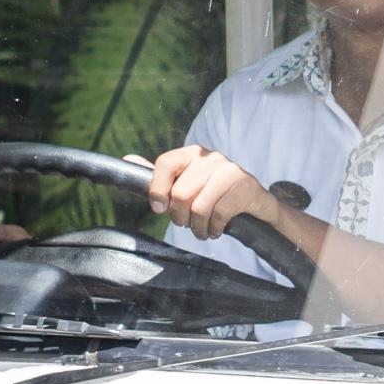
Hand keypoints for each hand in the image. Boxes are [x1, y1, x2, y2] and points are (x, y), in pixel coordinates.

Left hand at [144, 144, 281, 241]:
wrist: (256, 201)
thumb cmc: (214, 193)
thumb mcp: (187, 181)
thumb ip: (160, 175)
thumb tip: (127, 159)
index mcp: (192, 153)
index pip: (165, 164)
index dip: (157, 189)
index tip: (160, 209)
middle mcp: (210, 157)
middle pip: (181, 193)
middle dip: (180, 217)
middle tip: (186, 224)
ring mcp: (229, 170)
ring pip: (198, 207)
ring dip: (197, 227)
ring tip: (201, 230)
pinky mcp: (244, 186)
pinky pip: (218, 215)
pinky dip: (213, 229)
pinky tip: (215, 230)